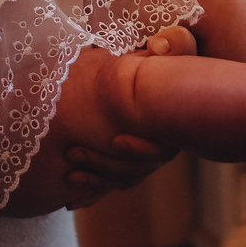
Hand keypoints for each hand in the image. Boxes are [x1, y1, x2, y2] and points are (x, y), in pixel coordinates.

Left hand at [61, 27, 192, 203]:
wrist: (156, 73)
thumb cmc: (165, 63)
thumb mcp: (173, 50)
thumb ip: (175, 44)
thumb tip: (159, 44)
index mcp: (169, 123)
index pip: (160, 148)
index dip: (139, 149)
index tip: (116, 139)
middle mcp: (159, 145)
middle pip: (137, 169)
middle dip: (105, 165)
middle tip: (74, 152)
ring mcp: (141, 158)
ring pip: (122, 181)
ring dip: (96, 181)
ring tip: (70, 174)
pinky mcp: (122, 164)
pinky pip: (109, 186)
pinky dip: (91, 195)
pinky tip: (72, 203)